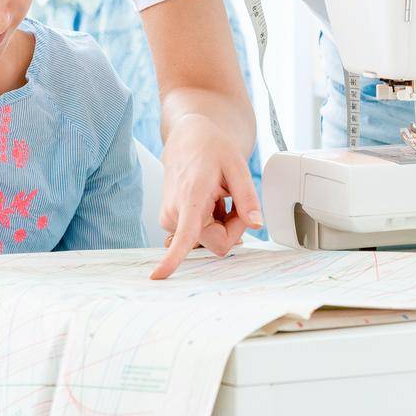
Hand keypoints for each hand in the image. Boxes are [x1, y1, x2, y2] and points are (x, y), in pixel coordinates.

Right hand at [151, 114, 262, 279]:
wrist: (189, 139)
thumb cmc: (211, 148)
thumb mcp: (238, 166)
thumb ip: (247, 198)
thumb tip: (255, 225)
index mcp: (191, 197)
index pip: (185, 235)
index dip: (174, 258)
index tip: (159, 276)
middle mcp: (175, 212)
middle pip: (216, 241)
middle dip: (233, 226)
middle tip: (233, 199)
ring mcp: (170, 219)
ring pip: (210, 239)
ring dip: (222, 223)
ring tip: (219, 196)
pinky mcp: (171, 223)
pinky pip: (201, 235)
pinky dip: (213, 221)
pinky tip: (211, 201)